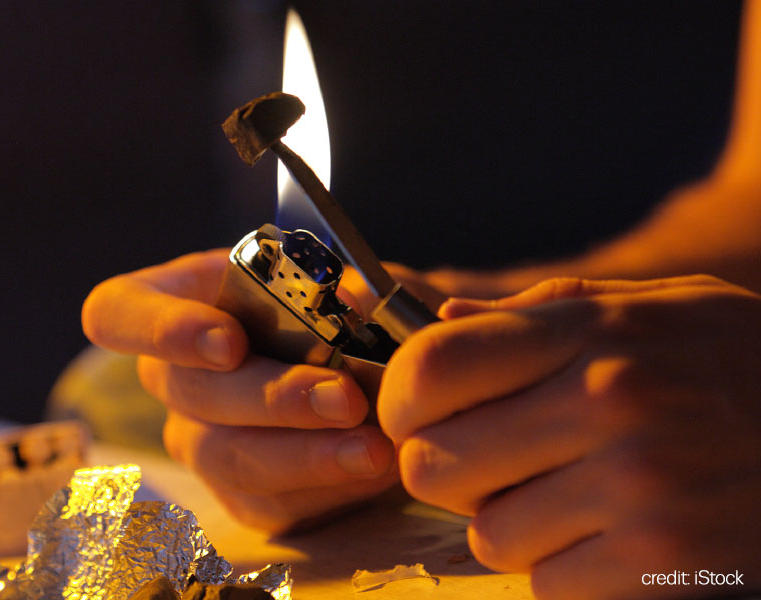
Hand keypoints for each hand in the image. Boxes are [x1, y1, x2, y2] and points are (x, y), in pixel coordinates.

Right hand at [82, 249, 397, 532]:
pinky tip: (372, 471)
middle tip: (344, 398)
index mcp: (176, 303)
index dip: (159, 329)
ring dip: (306, 455)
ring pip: (227, 458)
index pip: (118, 312)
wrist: (374, 369)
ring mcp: (201, 440)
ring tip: (373, 448)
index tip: (228, 342)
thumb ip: (350, 283)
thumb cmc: (344, 308)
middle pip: (190, 392)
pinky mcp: (241, 494)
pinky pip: (268, 504)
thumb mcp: (350, 280)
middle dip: (272, 398)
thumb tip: (350, 302)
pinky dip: (326, 489)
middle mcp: (174, 377)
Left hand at [378, 275, 760, 598]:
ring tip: (576, 495)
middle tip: (496, 463)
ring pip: (488, 537)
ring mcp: (637, 489)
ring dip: (516, 525)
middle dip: (449, 472)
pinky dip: (569, 569)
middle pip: (434, 464)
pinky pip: (548, 585)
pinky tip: (617, 535)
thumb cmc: (731, 359)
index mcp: (586, 333)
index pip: (429, 370)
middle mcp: (606, 404)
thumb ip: (536, 311)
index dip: (401, 402)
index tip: (420, 416)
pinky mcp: (664, 564)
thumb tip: (442, 321)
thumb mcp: (645, 306)